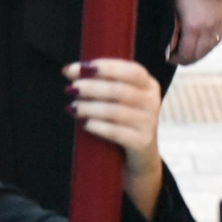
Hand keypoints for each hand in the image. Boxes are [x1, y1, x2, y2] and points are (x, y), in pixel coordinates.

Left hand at [63, 59, 162, 173]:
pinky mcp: (141, 142)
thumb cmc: (122, 120)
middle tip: (70, 89)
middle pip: (119, 90)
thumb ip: (98, 82)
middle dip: (92, 88)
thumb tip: (68, 70)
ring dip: (90, 108)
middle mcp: (152, 101)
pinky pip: (117, 133)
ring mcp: (149, 122)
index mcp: (148, 85)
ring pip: (115, 111)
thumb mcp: (116, 99)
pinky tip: (85, 124)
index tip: (79, 68)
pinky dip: (98, 127)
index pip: (130, 70)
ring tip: (71, 108)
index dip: (105, 67)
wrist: (139, 154)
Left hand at [167, 0, 221, 64]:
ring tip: (183, 50)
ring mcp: (217, 25)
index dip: (175, 59)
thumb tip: (169, 51)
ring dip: (195, 54)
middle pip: (197, 56)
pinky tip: (196, 43)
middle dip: (184, 59)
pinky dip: (205, 46)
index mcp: (194, 26)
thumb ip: (171, 33)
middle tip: (173, 57)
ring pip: (207, 50)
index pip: (186, 54)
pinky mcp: (221, 22)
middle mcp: (208, 28)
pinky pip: (215, 42)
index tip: (167, 57)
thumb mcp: (171, 11)